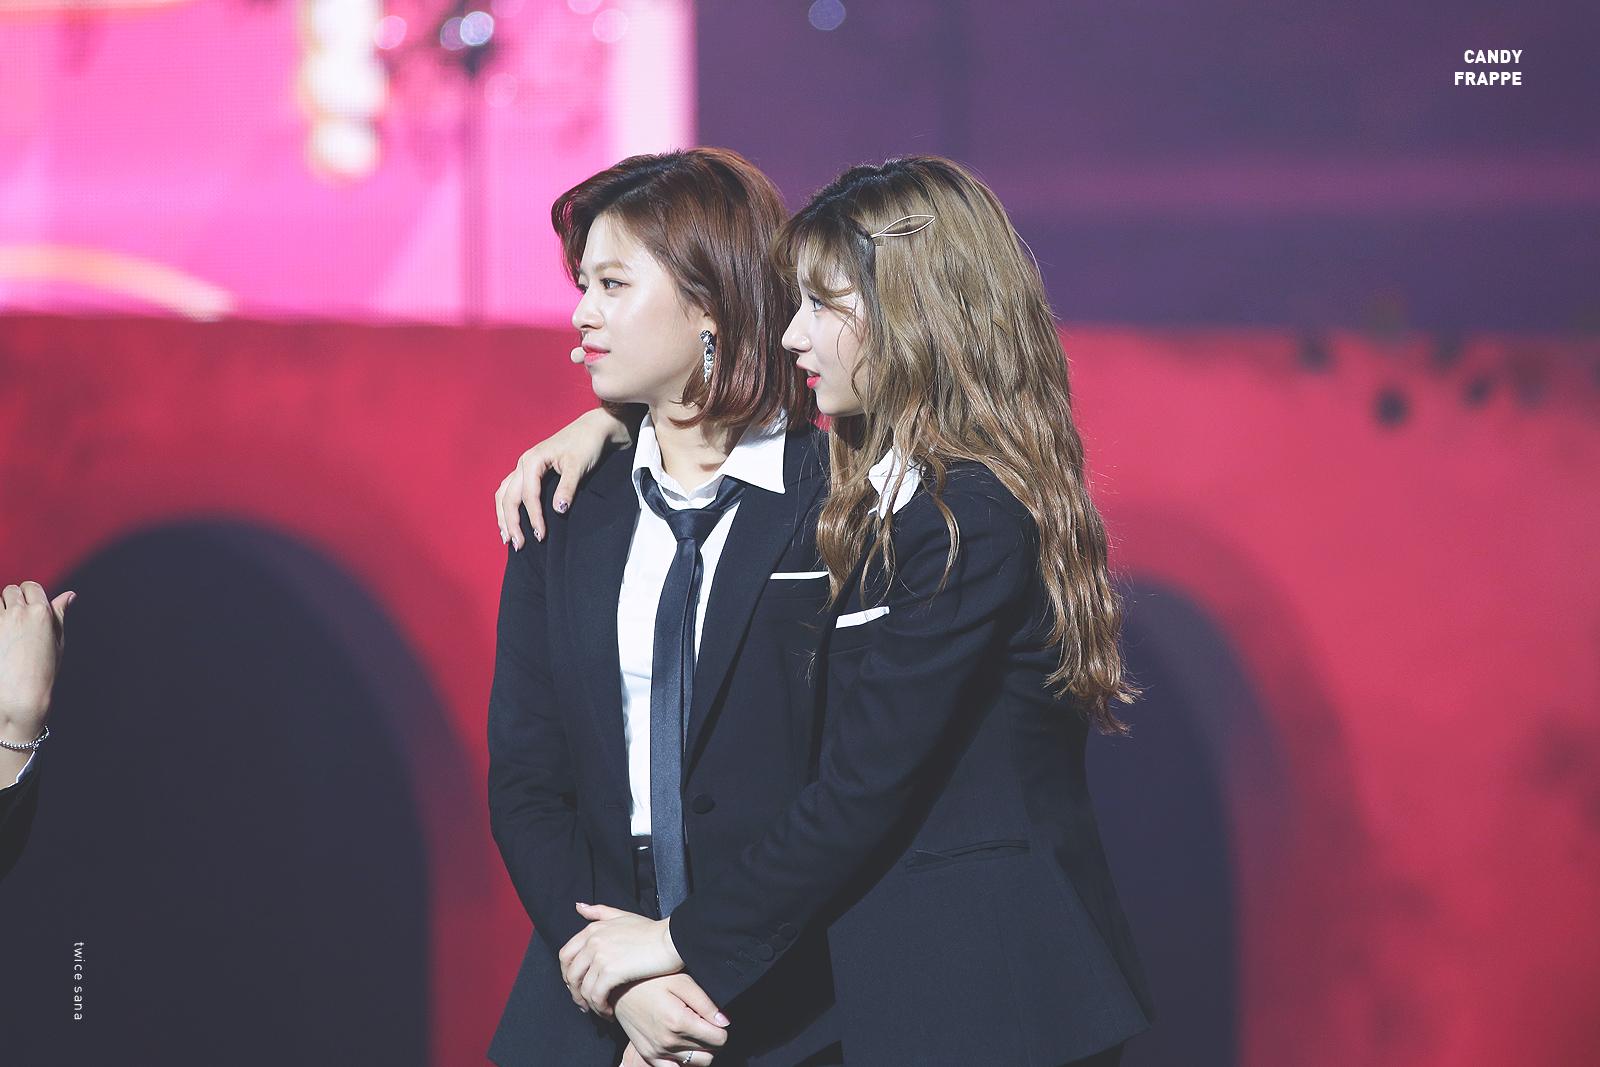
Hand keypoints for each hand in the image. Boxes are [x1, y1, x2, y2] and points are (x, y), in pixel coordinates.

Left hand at [0, 582, 72, 778]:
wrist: (20, 695)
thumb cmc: (42, 671)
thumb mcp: (57, 641)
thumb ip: (60, 614)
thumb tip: (69, 595)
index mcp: (42, 613)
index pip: (31, 587)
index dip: (30, 594)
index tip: (28, 605)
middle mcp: (19, 613)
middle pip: (11, 590)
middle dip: (13, 600)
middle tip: (16, 621)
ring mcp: (0, 622)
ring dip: (0, 610)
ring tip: (7, 632)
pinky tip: (2, 638)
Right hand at [496, 408, 631, 547]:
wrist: (595, 429)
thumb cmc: (587, 444)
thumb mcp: (578, 466)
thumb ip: (567, 487)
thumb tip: (558, 510)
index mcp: (532, 460)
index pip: (528, 495)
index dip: (533, 517)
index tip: (541, 537)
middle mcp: (523, 463)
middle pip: (508, 497)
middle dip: (511, 522)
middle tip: (518, 545)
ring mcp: (525, 467)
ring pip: (505, 494)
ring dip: (504, 516)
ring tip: (507, 538)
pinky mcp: (532, 472)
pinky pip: (511, 491)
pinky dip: (509, 507)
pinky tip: (512, 520)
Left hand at [558, 903, 684, 1015]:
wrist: (673, 939)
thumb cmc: (652, 931)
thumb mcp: (623, 916)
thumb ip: (600, 912)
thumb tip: (579, 907)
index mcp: (593, 929)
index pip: (565, 955)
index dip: (568, 974)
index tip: (577, 985)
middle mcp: (592, 941)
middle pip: (570, 974)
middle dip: (575, 992)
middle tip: (585, 1004)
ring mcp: (600, 956)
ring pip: (583, 988)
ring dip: (588, 1004)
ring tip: (600, 1011)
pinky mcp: (611, 972)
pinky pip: (596, 996)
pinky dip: (600, 1008)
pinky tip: (609, 1012)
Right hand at [613, 974, 727, 1066]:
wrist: (619, 988)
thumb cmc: (652, 980)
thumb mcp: (682, 982)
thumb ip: (706, 1003)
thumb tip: (725, 1022)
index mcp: (679, 1022)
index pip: (719, 1039)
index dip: (722, 1028)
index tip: (715, 1018)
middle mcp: (669, 1042)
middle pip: (710, 1054)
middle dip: (713, 1040)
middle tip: (706, 1023)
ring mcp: (657, 1052)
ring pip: (695, 1064)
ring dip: (700, 1051)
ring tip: (694, 1032)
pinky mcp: (648, 1055)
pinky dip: (683, 1061)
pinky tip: (682, 1045)